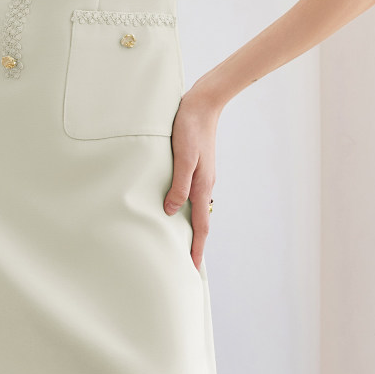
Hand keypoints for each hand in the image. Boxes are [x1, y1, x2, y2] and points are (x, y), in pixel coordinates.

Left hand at [165, 85, 220, 270]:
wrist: (202, 104)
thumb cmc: (190, 128)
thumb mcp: (183, 157)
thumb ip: (178, 184)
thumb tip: (170, 211)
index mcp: (202, 186)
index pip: (200, 226)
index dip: (195, 248)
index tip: (193, 269)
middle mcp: (204, 185)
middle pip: (200, 222)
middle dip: (195, 245)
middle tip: (188, 265)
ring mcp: (202, 177)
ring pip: (196, 209)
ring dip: (191, 229)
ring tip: (182, 244)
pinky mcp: (196, 168)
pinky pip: (192, 196)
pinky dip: (187, 211)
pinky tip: (177, 211)